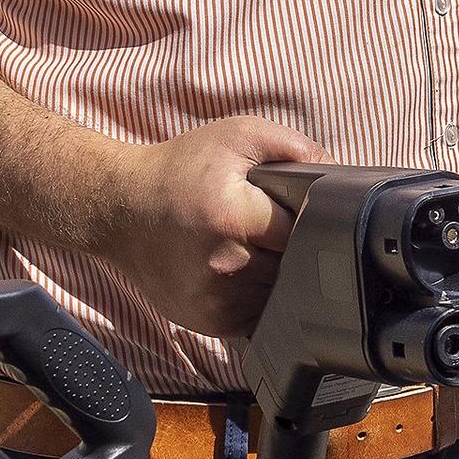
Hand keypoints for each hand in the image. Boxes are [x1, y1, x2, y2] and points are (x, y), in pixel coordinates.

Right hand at [92, 115, 311, 338]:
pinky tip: (240, 270)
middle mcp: (223, 265)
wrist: (118, 209)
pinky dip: (258, 296)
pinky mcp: (207, 323)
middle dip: (290, 247)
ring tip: (251, 246)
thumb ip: (295, 148)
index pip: (304, 231)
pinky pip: (258, 315)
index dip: (308, 219)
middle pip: (294, 265)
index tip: (298, 211)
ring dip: (276, 274)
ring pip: (279, 293)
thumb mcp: (236, 136)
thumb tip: (340, 175)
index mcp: (233, 218)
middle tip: (268, 227)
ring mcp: (214, 301)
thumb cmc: (180, 169)